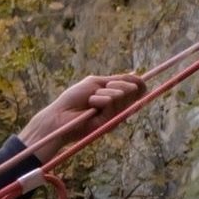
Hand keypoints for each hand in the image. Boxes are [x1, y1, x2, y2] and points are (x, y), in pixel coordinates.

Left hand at [19, 73, 146, 162]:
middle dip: (117, 84)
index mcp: (117, 99)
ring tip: (90, 101)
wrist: (60, 115)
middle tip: (100, 90)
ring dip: (102, 92)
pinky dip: (98, 99)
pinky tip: (90, 106)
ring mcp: (115, 117)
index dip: (138, 82)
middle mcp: (119, 109)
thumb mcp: (96, 83)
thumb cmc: (74, 99)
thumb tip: (135, 75)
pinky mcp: (109, 123)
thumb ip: (116, 80)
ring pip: (121, 94)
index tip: (132, 78)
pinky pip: (110, 101)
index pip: (138, 89)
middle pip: (133, 90)